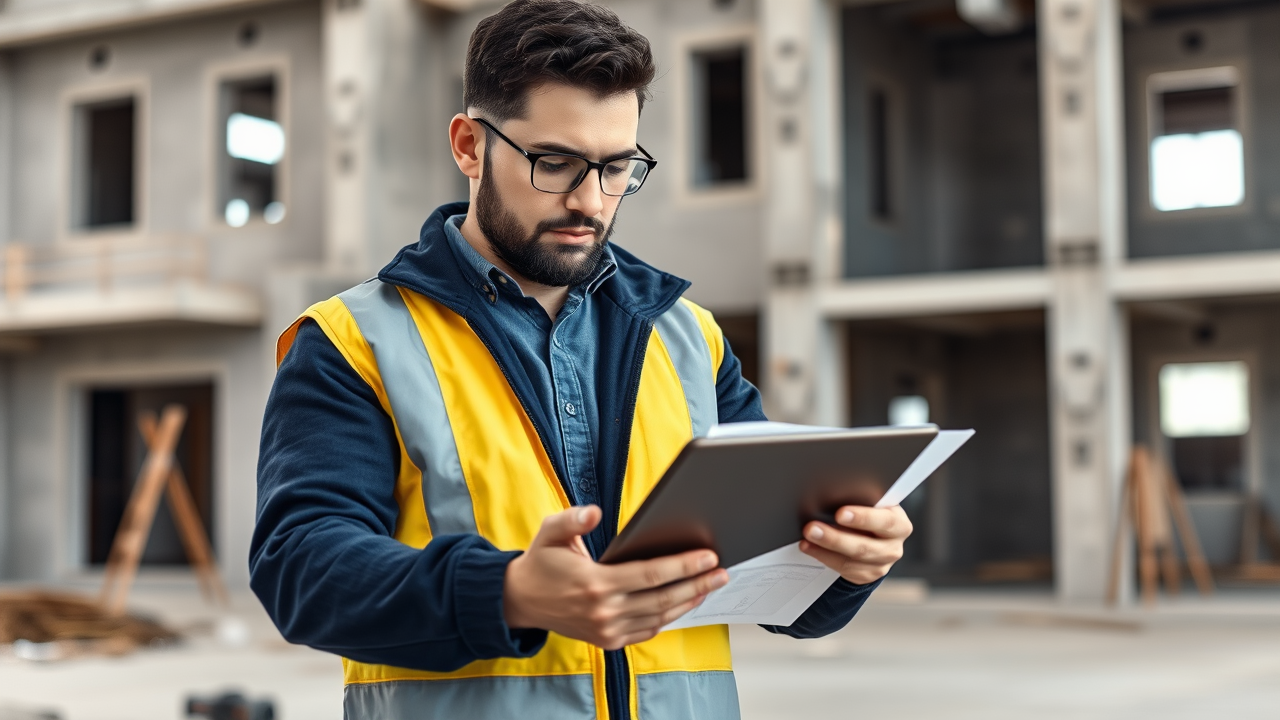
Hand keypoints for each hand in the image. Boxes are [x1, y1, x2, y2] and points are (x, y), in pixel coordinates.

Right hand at [503, 505, 729, 649]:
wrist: (519, 600)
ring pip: (660, 618)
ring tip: (710, 585)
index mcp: (595, 583)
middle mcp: (604, 611)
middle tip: (722, 571)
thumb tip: (595, 512)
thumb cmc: (540, 561)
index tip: (708, 556)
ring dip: (689, 602)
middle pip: (664, 599)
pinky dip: (669, 617)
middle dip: (698, 584)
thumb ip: (573, 519)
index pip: (651, 575)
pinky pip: (647, 630)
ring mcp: (607, 630)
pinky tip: (684, 602)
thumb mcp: (550, 531)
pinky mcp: (607, 641)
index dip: (683, 565)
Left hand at [799, 505, 912, 584]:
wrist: (874, 535)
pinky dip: (823, 556)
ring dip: (825, 548)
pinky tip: (809, 547)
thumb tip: (830, 495)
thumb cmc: (869, 512)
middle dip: (835, 538)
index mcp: (899, 523)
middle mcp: (894, 546)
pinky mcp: (867, 575)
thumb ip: (860, 501)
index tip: (840, 513)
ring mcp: (882, 564)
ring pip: (851, 560)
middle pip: (865, 546)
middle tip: (811, 527)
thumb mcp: (871, 504)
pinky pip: (844, 568)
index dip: (863, 518)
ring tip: (806, 537)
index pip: (885, 521)